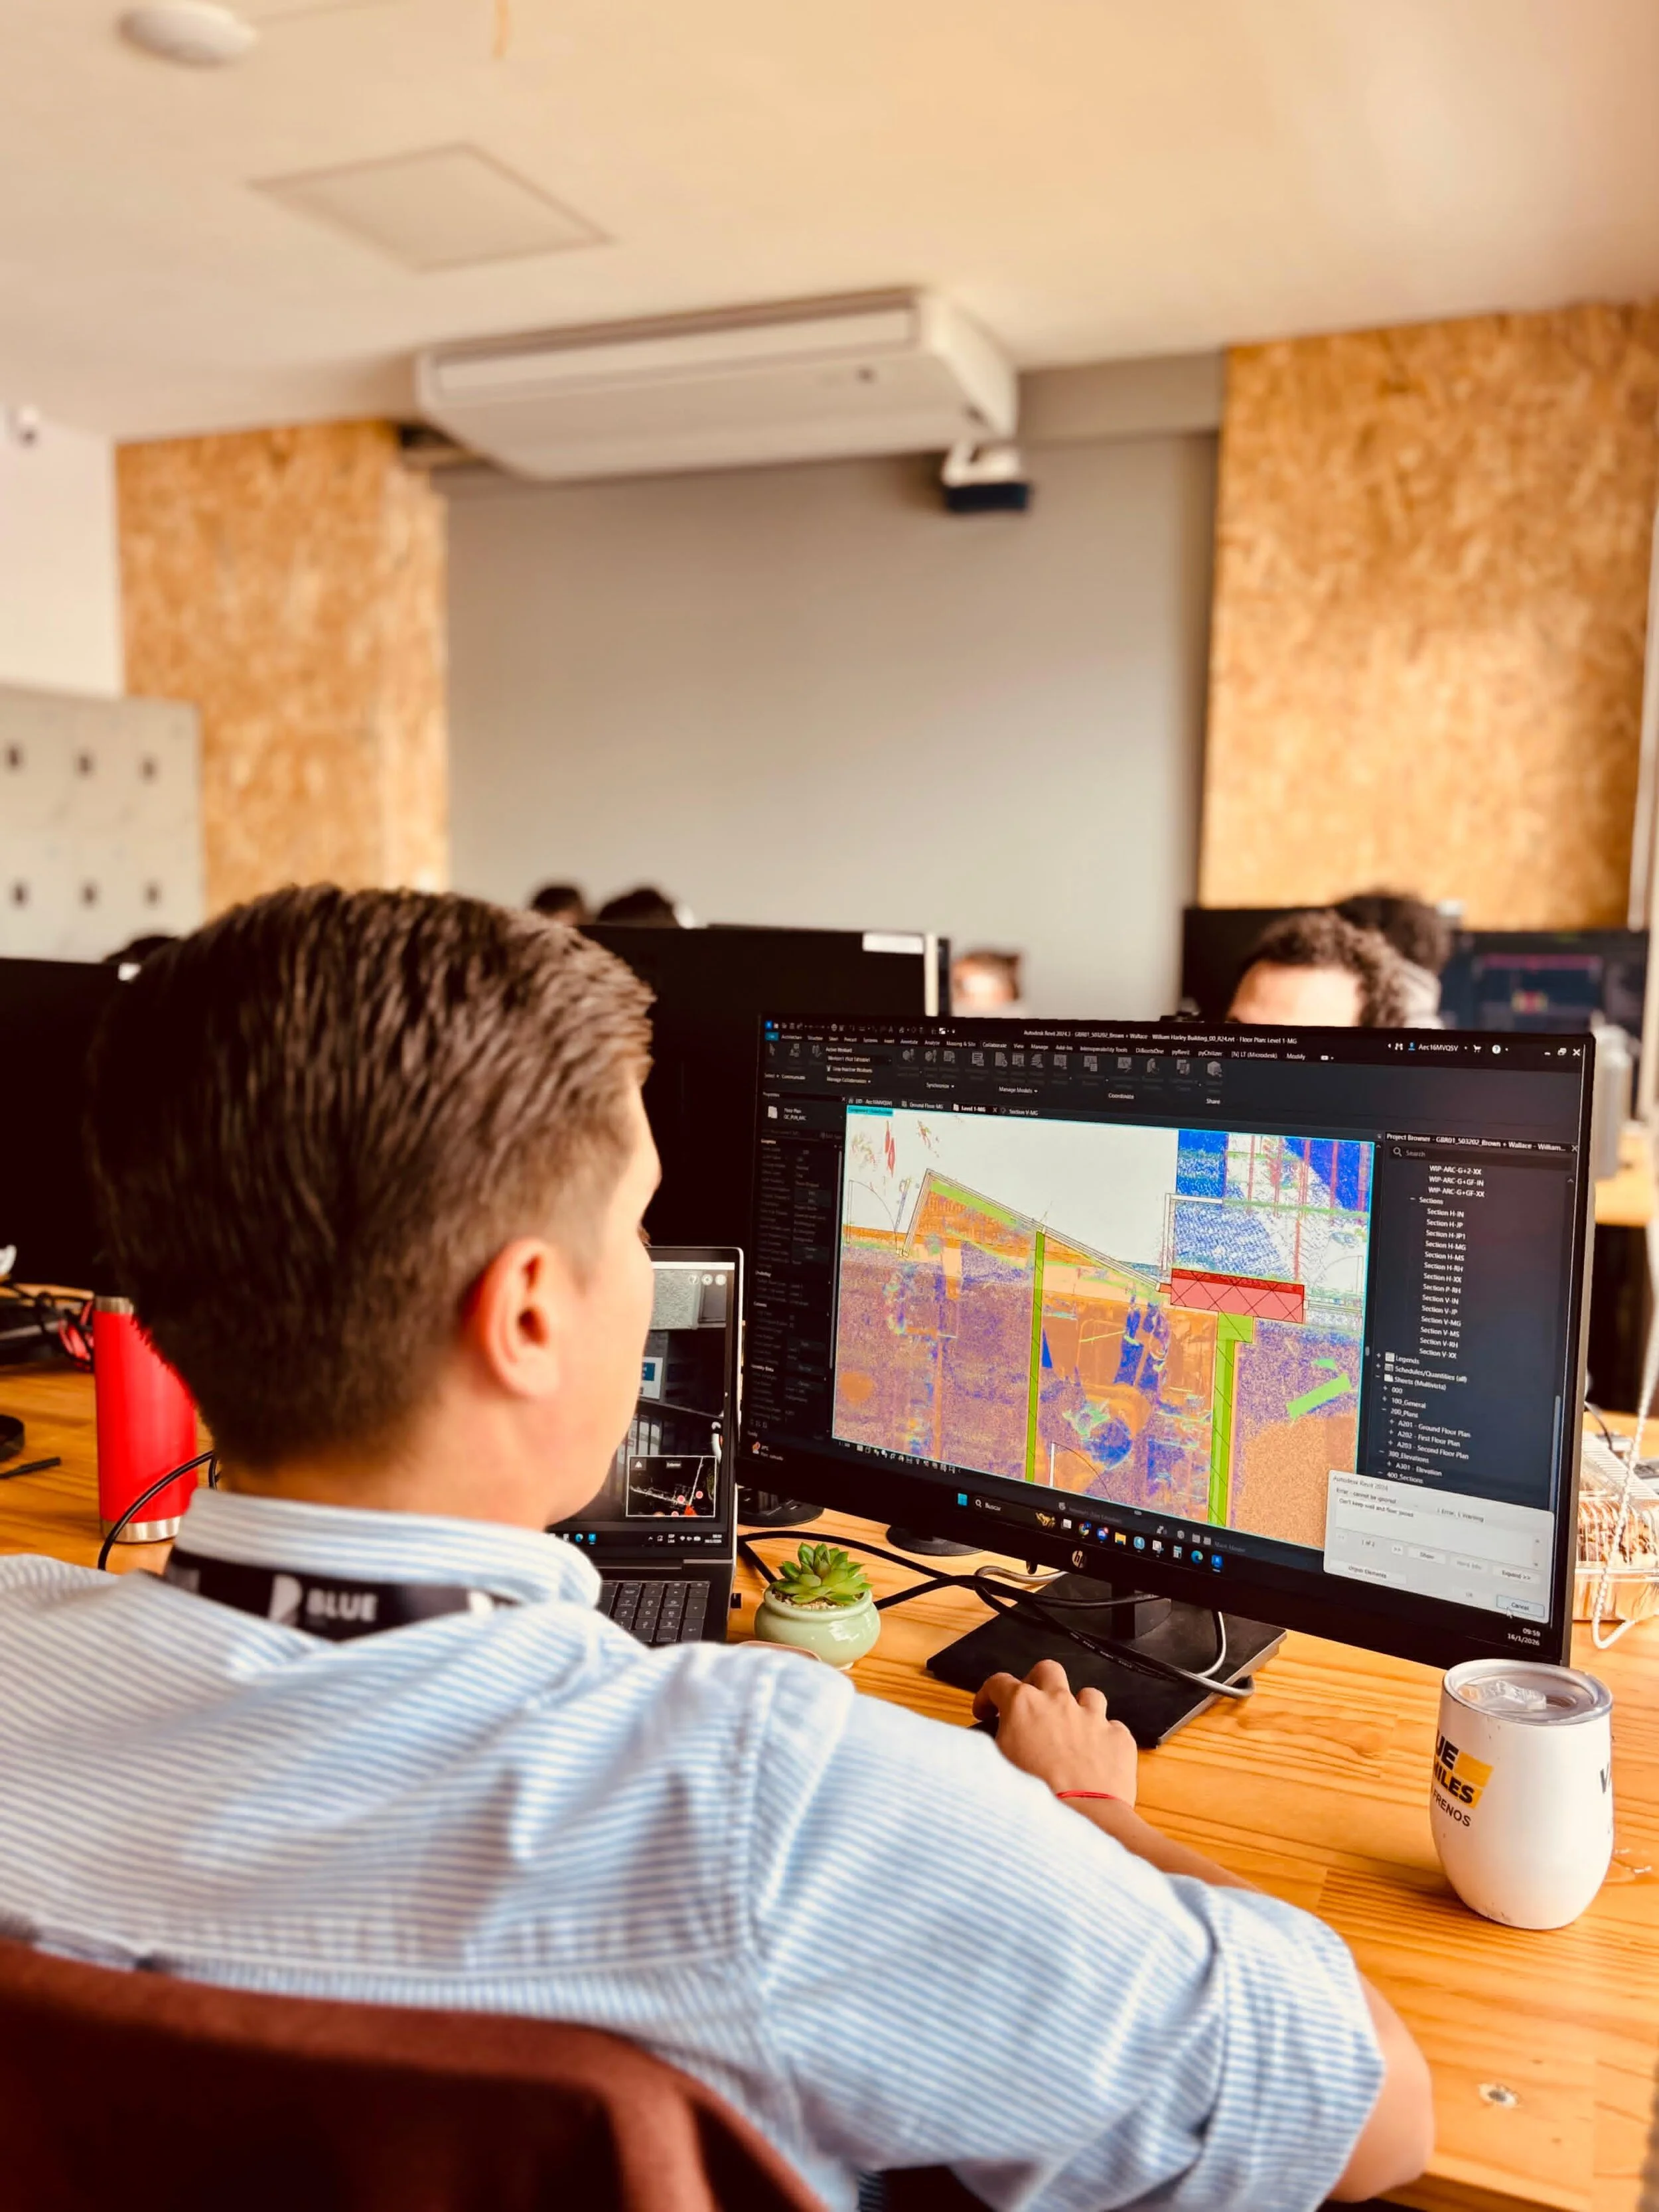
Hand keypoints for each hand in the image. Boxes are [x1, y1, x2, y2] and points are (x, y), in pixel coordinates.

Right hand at [972, 1658, 1137, 1806]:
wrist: (1081, 1824)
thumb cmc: (1033, 1799)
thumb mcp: (997, 1768)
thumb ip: (994, 1745)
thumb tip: (990, 1742)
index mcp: (1023, 1705)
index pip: (998, 1683)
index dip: (988, 1696)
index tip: (986, 1712)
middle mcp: (1059, 1702)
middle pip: (1047, 1671)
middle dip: (1037, 1683)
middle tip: (1032, 1706)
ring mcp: (1093, 1718)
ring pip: (1087, 1694)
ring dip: (1077, 1709)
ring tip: (1070, 1732)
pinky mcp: (1119, 1738)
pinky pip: (1113, 1727)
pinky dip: (1104, 1738)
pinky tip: (1096, 1757)